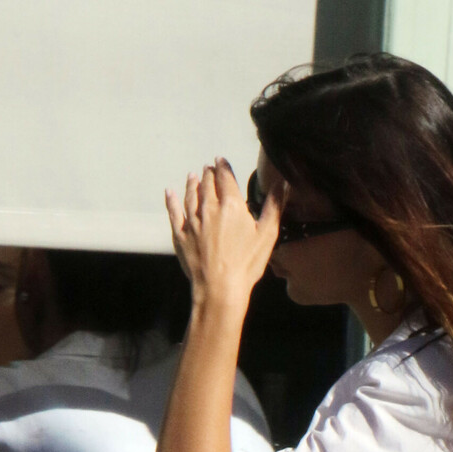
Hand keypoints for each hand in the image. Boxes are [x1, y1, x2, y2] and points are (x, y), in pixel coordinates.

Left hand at [165, 159, 285, 313]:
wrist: (219, 289)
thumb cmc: (246, 264)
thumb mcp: (267, 234)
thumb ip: (274, 205)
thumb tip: (283, 182)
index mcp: (231, 205)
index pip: (226, 178)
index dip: (223, 167)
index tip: (220, 160)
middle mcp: (209, 208)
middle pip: (207, 184)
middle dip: (208, 174)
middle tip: (208, 168)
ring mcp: (193, 222)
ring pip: (190, 196)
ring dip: (191, 184)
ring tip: (192, 176)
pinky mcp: (181, 236)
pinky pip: (174, 213)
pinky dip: (171, 201)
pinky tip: (169, 193)